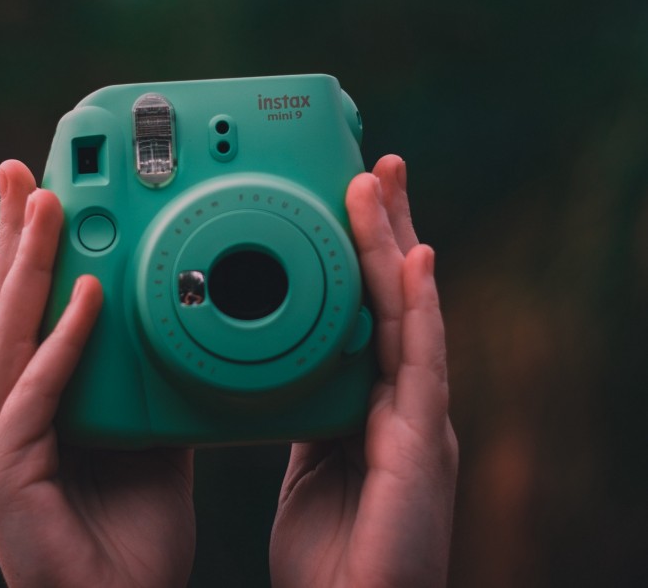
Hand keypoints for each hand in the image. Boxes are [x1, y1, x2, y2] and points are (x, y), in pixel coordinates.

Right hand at [0, 160, 194, 587]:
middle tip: (20, 171)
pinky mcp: (7, 475)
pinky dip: (59, 345)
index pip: (35, 313)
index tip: (50, 195)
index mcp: (45, 404)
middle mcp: (14, 414)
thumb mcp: (158, 446)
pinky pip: (36, 398)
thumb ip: (157, 391)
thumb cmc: (135, 538)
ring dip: (24, 268)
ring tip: (42, 205)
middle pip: (8, 309)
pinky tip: (82, 296)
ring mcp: (3, 444)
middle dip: (12, 237)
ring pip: (8, 338)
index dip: (36, 253)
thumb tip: (182, 337)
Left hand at [269, 155, 457, 587]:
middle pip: (396, 299)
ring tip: (380, 184)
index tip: (348, 202)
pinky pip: (419, 364)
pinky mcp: (421, 446)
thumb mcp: (312, 464)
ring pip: (408, 315)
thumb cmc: (333, 552)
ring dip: (395, 246)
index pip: (372, 313)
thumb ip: (313, 412)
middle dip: (385, 229)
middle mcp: (404, 403)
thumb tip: (293, 368)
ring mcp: (419, 421)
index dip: (365, 256)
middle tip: (372, 166)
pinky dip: (418, 309)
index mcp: (375, 405)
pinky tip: (415, 260)